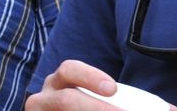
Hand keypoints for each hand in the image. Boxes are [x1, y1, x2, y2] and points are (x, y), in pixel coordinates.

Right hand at [25, 60, 176, 110]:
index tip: (112, 89)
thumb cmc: (85, 104)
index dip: (90, 77)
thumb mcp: (103, 98)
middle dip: (95, 108)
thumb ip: (132, 101)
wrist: (65, 109)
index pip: (70, 69)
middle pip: (65, 101)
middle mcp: (44, 97)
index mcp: (62, 80)